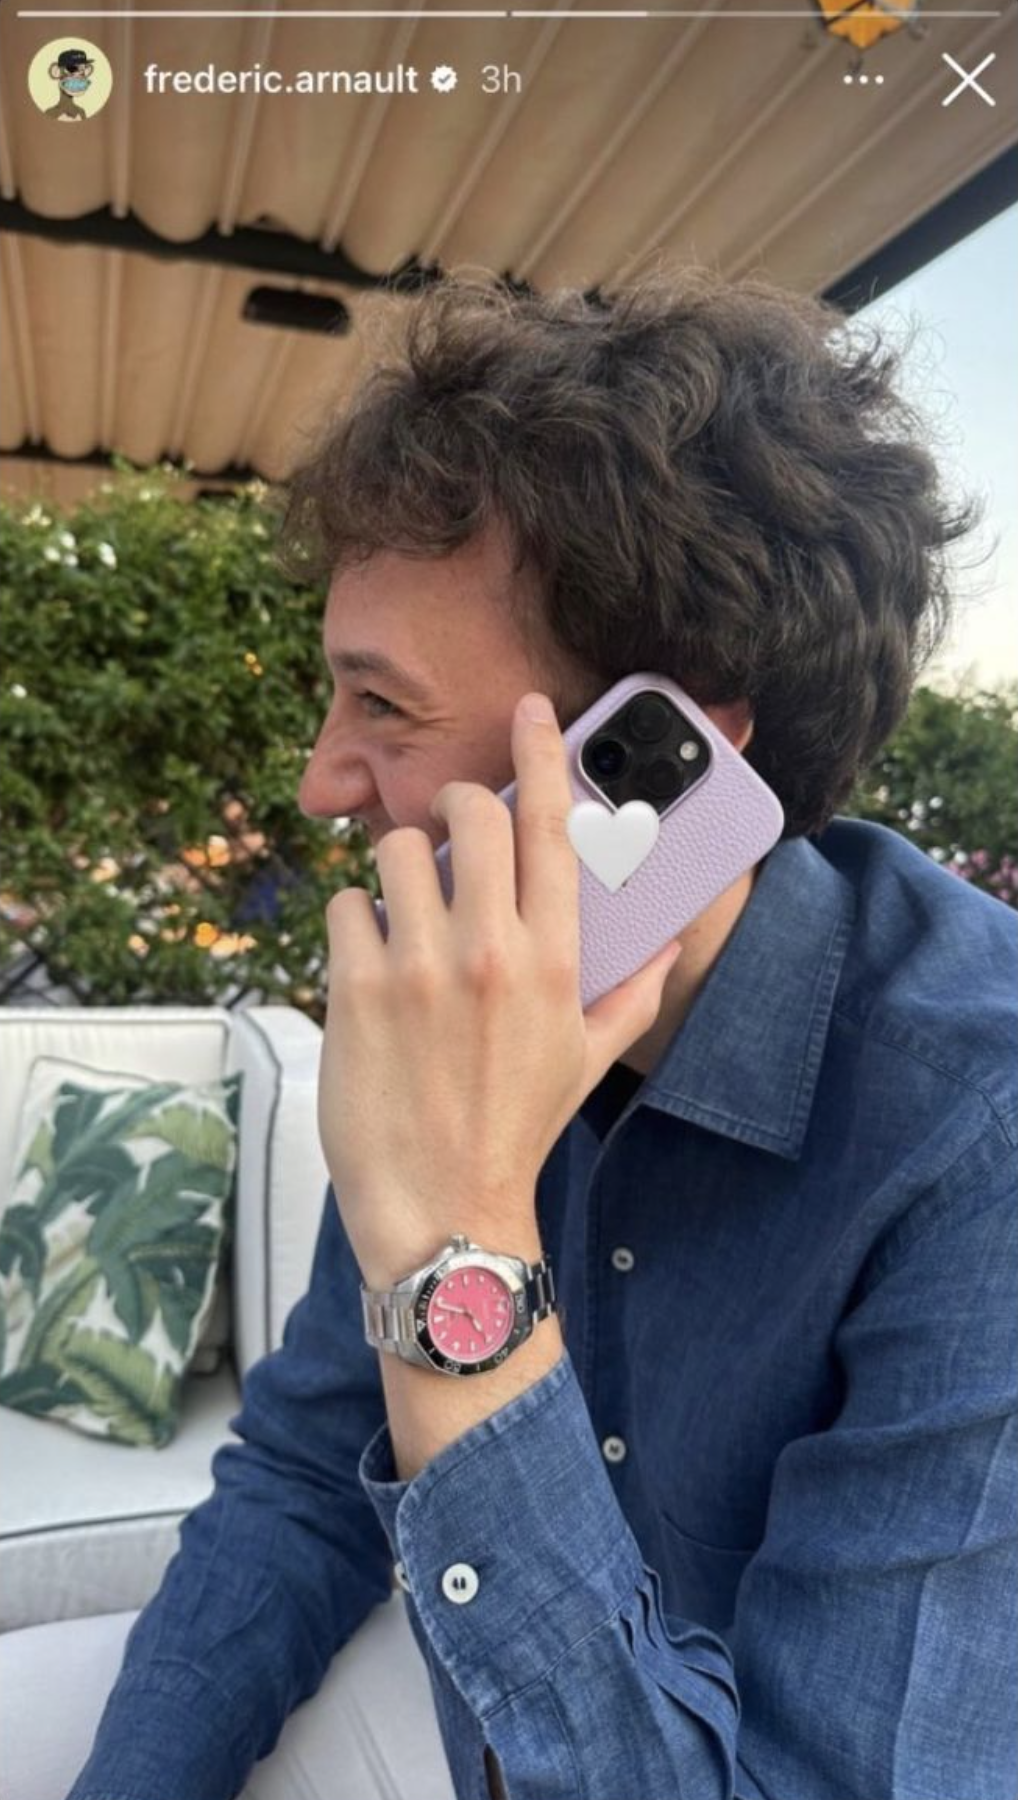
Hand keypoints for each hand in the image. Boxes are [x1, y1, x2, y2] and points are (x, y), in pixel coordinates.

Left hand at [317, 691, 680, 1283]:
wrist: (445, 1207)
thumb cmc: (514, 1130)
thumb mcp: (585, 1060)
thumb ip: (631, 994)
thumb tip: (675, 946)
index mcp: (555, 960)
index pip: (551, 830)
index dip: (541, 756)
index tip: (529, 710)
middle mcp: (493, 951)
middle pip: (469, 815)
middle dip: (451, 806)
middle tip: (441, 828)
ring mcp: (421, 968)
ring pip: (394, 852)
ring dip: (393, 869)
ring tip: (399, 911)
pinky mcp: (358, 991)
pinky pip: (342, 905)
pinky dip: (349, 921)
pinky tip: (363, 959)